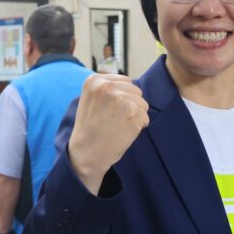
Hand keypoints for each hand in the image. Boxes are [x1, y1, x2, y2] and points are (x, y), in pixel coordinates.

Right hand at [68, 74, 149, 193]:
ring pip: (143, 104)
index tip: (108, 111)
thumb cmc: (91, 128)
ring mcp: (121, 99)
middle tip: (113, 120)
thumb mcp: (91, 99)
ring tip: (118, 125)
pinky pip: (145, 118)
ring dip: (135, 116)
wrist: (87, 152)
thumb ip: (107, 87)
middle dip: (130, 106)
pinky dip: (138, 127)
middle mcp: (107, 86)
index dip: (121, 98)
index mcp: (95, 81)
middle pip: (136, 91)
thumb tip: (130, 81)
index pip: (126, 81)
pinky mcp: (133, 113)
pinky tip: (123, 132)